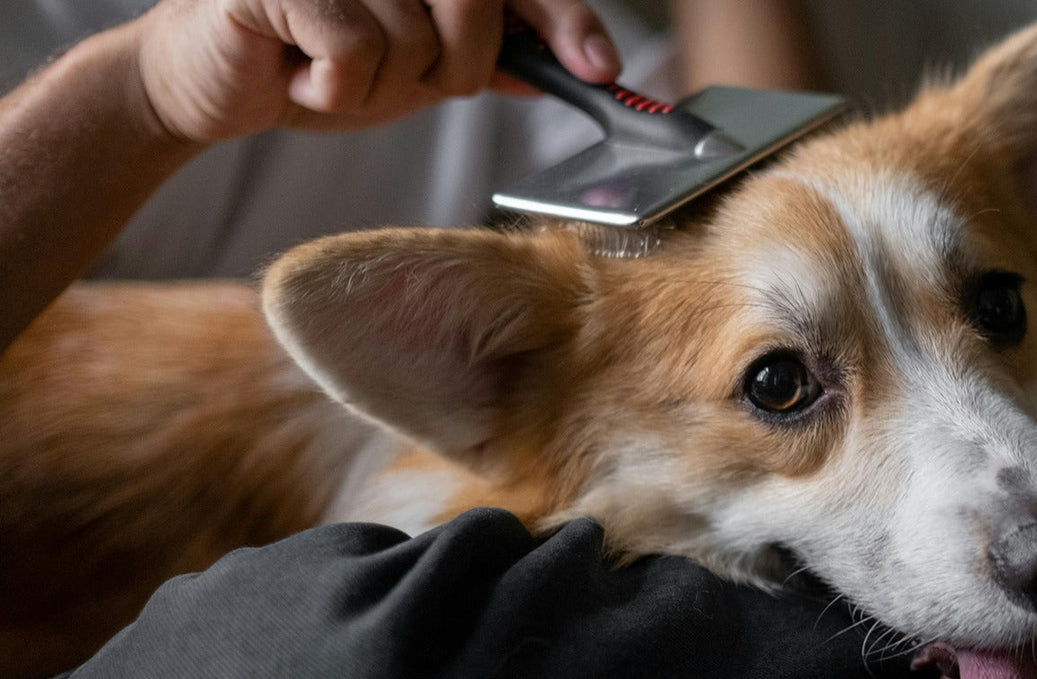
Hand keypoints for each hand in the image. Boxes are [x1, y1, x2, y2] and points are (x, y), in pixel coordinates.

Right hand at [129, 0, 619, 144]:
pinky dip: (334, 89)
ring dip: (379, 87)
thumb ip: (491, 56)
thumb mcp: (422, 67)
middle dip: (455, 66)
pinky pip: (354, 52)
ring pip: (413, 42)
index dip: (564, 18)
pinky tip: (299, 75)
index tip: (599, 68)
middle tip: (406, 78)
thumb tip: (573, 65)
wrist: (214, 84)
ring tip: (330, 72)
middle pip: (475, 6)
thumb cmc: (317, 61)